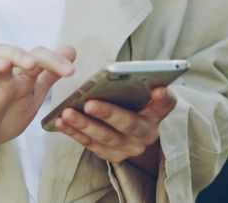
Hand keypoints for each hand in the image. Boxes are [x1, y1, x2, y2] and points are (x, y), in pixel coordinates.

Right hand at [0, 43, 76, 163]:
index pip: (32, 56)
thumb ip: (49, 74)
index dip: (51, 59)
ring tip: (4, 66)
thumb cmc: (6, 113)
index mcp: (17, 75)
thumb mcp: (33, 94)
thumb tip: (70, 50)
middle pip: (1, 53)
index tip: (71, 70)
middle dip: (17, 55)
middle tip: (33, 63)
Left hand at [53, 85, 176, 169]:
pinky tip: (61, 122)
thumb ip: (129, 81)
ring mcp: (131, 147)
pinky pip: (92, 145)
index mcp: (156, 112)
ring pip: (107, 137)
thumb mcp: (133, 90)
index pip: (166, 104)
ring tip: (67, 112)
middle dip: (108, 113)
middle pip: (130, 124)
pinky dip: (75, 133)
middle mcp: (147, 133)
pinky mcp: (113, 155)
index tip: (158, 89)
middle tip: (89, 103)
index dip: (164, 98)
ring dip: (85, 125)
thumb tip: (111, 71)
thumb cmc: (127, 100)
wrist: (125, 129)